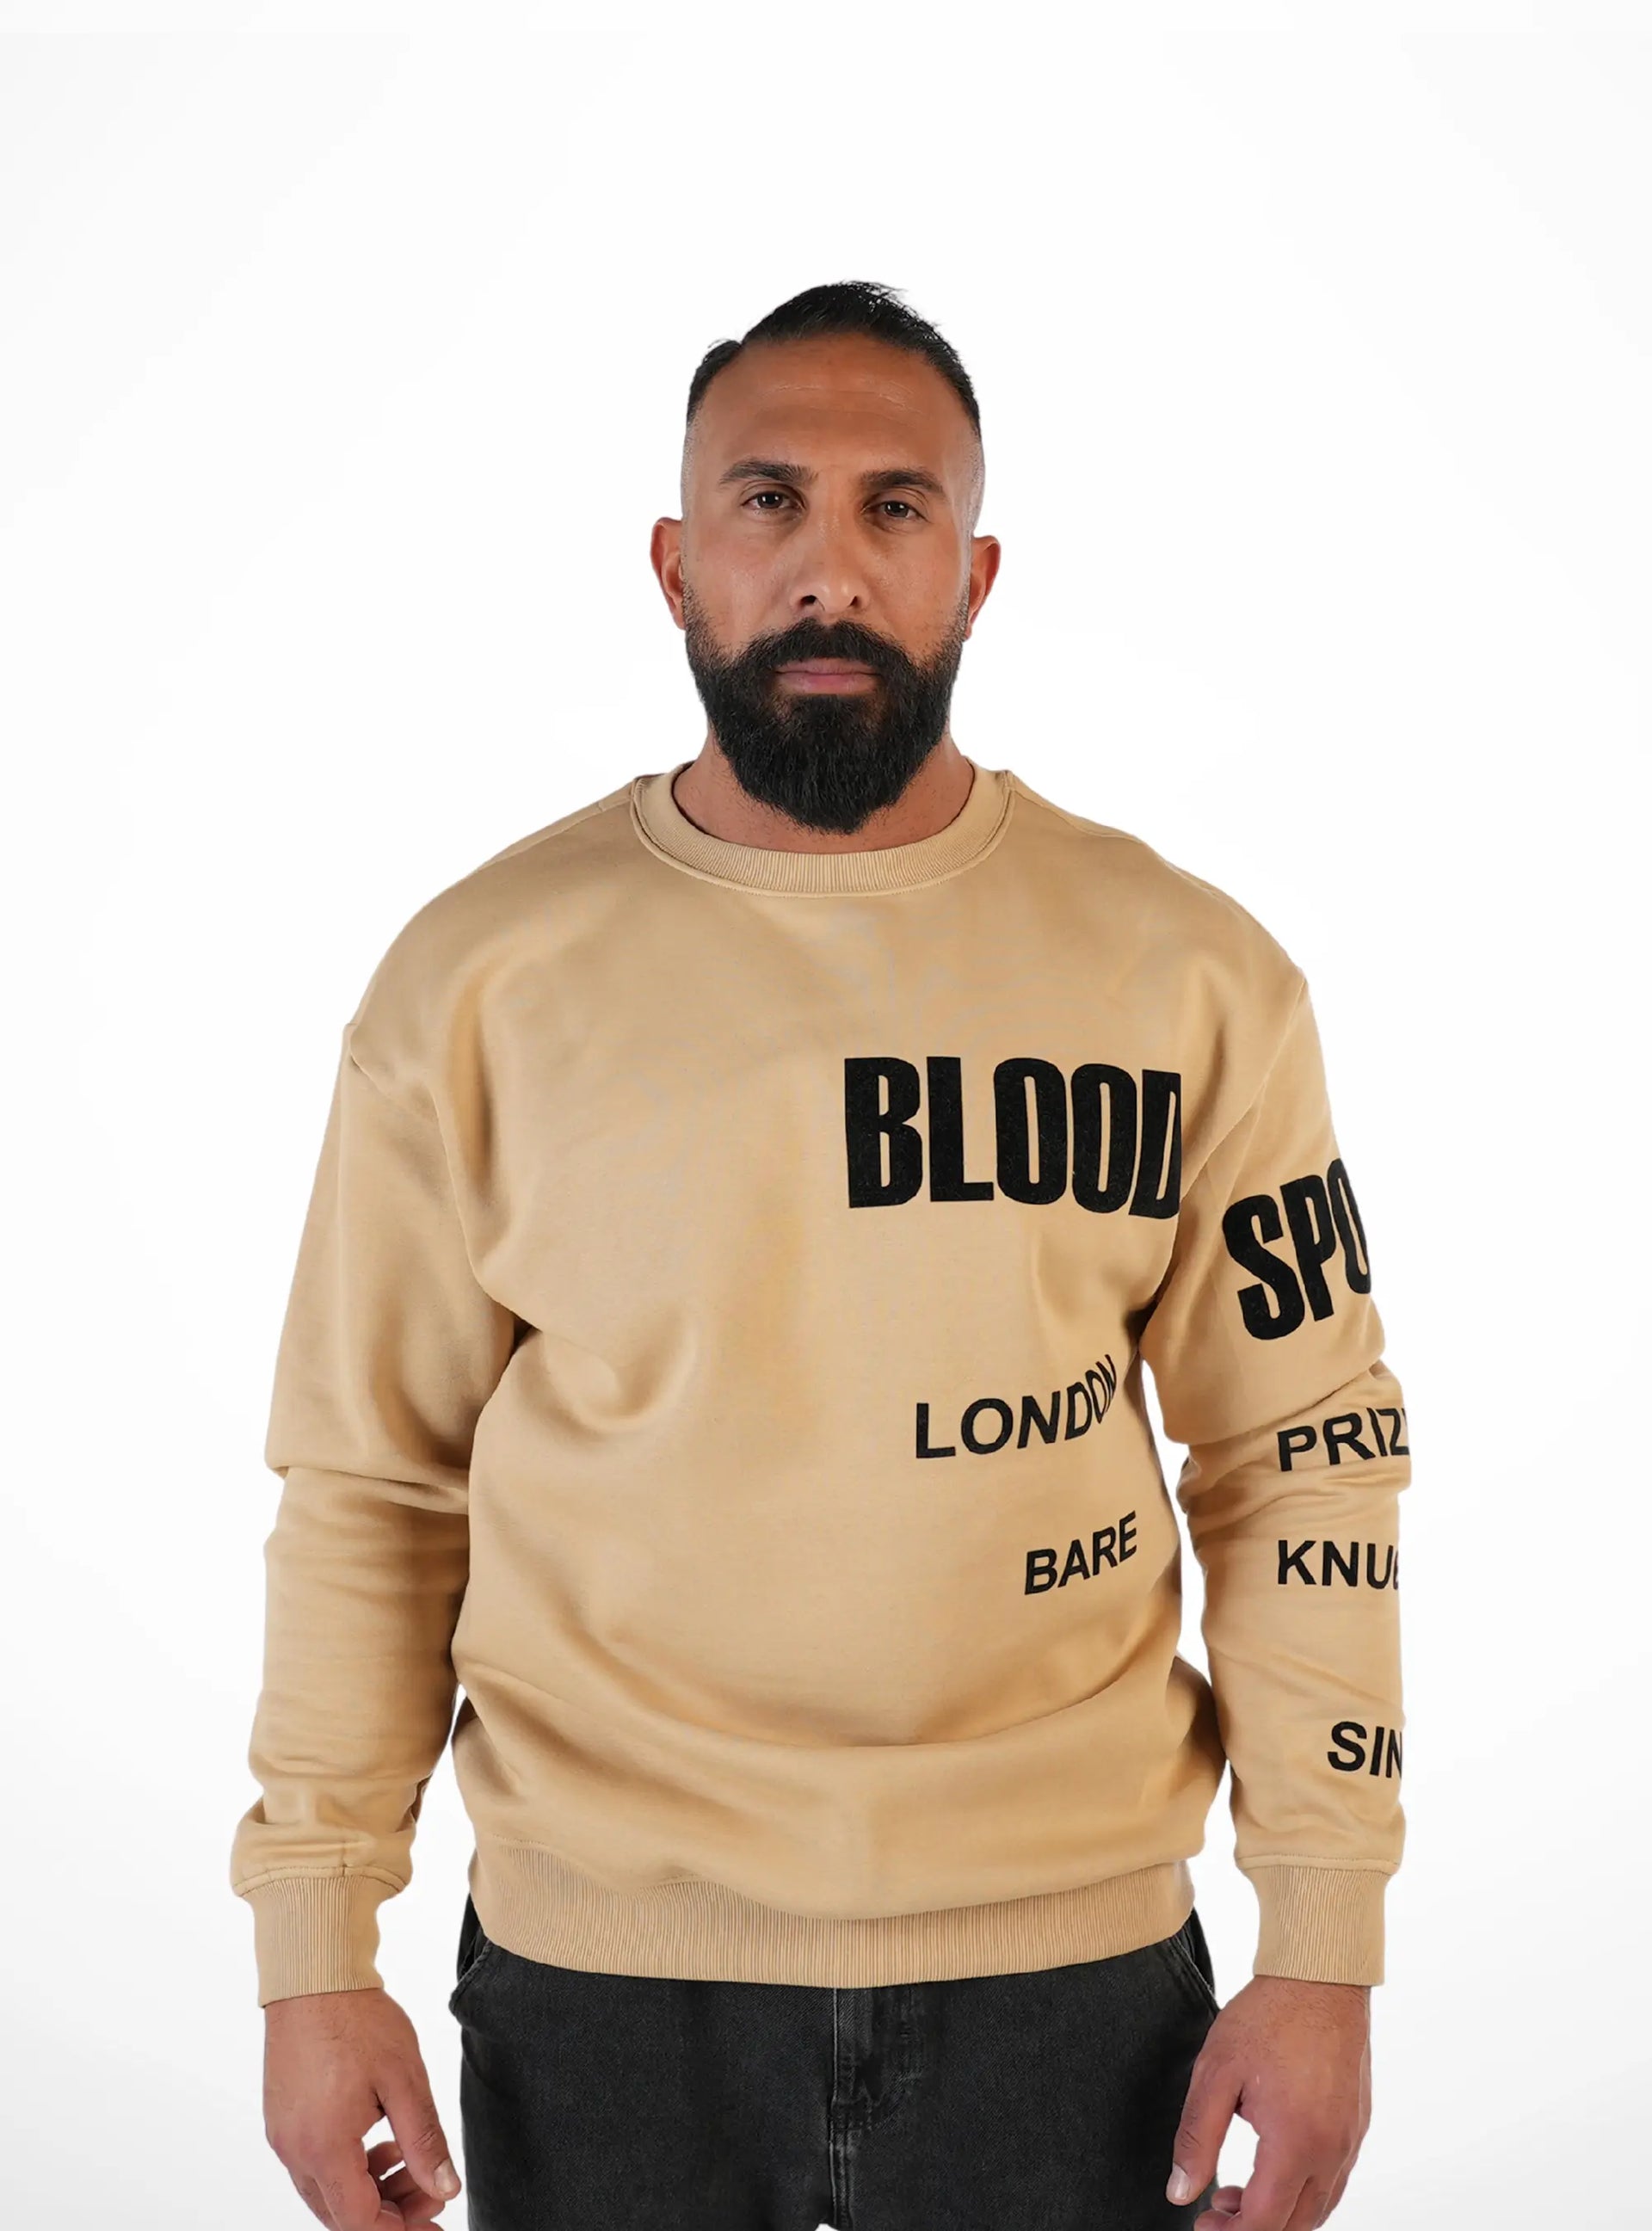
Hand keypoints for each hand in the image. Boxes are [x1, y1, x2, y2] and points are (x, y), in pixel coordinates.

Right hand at [263, 1985, 461, 2227]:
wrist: (312, 1976)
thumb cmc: (357, 2020)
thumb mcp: (404, 2081)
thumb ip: (424, 2142)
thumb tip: (446, 2188)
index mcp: (324, 2147)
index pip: (359, 2222)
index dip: (400, 2228)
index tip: (434, 2219)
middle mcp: (295, 2150)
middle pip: (340, 2213)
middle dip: (390, 2212)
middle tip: (431, 2190)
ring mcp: (283, 2136)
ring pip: (326, 2192)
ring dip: (370, 2190)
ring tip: (410, 2162)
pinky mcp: (282, 2119)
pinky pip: (314, 2165)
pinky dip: (349, 2168)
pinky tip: (381, 2143)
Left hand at [1166, 1974, 1370, 2229]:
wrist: (1320, 1975)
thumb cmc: (1267, 2017)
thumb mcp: (1215, 2073)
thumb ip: (1196, 2139)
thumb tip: (1180, 2193)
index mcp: (1296, 2143)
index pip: (1266, 2222)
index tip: (1201, 2224)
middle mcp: (1332, 2151)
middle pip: (1297, 2226)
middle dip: (1253, 2228)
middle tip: (1214, 2208)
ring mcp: (1351, 2140)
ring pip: (1319, 2208)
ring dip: (1279, 2214)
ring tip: (1235, 2190)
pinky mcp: (1358, 2125)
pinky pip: (1334, 2180)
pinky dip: (1302, 2191)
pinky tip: (1271, 2167)